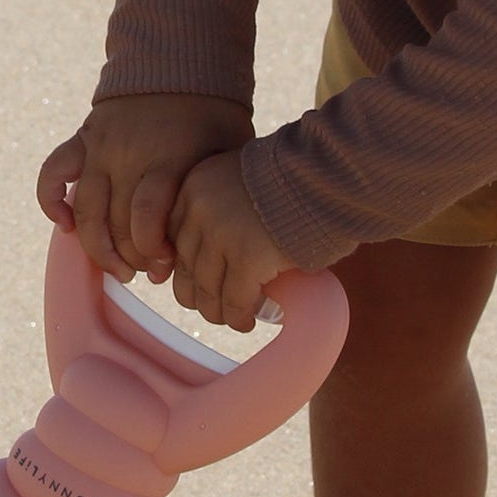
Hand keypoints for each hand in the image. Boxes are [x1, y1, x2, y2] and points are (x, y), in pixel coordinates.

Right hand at [37, 94, 253, 283]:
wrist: (180, 60)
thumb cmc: (214, 115)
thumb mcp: (229, 151)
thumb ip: (213, 194)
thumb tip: (202, 247)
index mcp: (168, 159)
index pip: (146, 220)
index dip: (154, 251)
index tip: (168, 264)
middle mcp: (128, 155)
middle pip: (116, 224)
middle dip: (131, 258)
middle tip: (146, 272)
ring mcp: (100, 147)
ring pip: (85, 211)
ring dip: (96, 247)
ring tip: (117, 267)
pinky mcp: (83, 139)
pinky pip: (52, 173)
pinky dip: (51, 202)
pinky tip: (66, 226)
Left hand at [167, 149, 287, 330]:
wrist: (324, 173)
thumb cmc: (292, 176)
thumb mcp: (239, 175)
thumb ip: (220, 202)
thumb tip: (214, 248)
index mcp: (194, 186)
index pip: (172, 237)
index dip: (183, 265)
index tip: (196, 282)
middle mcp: (199, 209)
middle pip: (185, 266)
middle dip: (198, 294)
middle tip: (214, 306)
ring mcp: (221, 234)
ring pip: (207, 289)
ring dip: (218, 312)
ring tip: (233, 319)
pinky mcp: (247, 258)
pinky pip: (235, 300)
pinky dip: (239, 317)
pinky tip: (247, 322)